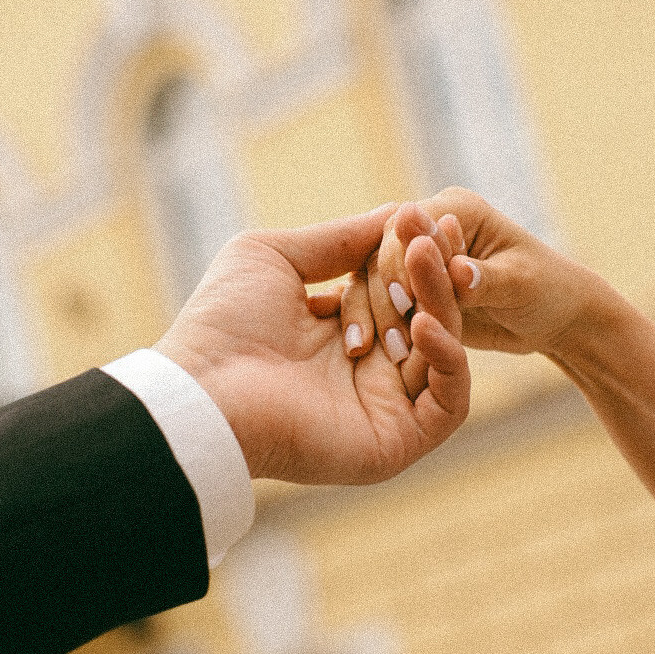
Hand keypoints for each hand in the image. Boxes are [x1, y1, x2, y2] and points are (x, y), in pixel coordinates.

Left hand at [156, 207, 469, 484]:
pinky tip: (424, 323)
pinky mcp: (397, 442)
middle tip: (435, 232)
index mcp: (339, 332)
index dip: (413, 253)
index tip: (424, 215)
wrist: (205, 393)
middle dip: (431, 270)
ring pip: (442, 349)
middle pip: (425, 314)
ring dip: (439, 300)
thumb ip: (337, 239)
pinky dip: (448, 359)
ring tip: (423, 258)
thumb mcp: (274, 257)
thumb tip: (396, 211)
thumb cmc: (223, 324)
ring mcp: (385, 407)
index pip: (397, 289)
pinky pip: (449, 403)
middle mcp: (366, 370)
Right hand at [375, 187, 607, 359]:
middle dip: (383, 293)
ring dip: (374, 313)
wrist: (552, 318)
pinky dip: (377, 325)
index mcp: (457, 210)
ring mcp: (417, 260)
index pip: (408, 228)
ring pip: (372, 279)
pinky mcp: (412, 290)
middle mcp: (430, 227)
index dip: (399, 263)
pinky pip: (381, 304)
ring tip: (383, 352)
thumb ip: (485, 278)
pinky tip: (375, 354)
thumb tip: (456, 271)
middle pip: (381, 252)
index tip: (404, 301)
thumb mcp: (520, 285)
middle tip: (394, 337)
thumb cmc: (546, 291)